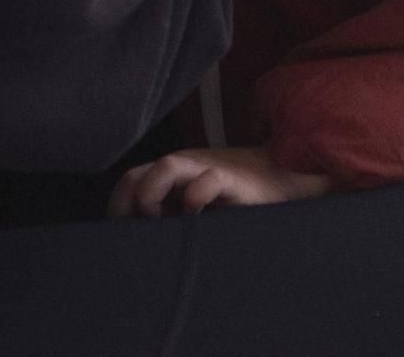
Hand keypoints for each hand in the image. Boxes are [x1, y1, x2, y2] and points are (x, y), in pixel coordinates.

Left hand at [109, 147, 331, 217]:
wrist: (284, 179)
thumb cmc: (237, 199)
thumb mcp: (197, 206)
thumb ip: (172, 210)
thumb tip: (138, 238)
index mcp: (172, 175)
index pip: (128, 182)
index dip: (119, 209)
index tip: (126, 237)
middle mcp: (184, 167)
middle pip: (135, 175)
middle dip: (127, 207)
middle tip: (142, 232)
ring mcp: (207, 169)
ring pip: (165, 166)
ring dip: (153, 197)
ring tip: (163, 222)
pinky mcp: (232, 179)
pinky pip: (206, 180)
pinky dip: (195, 197)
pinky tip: (198, 218)